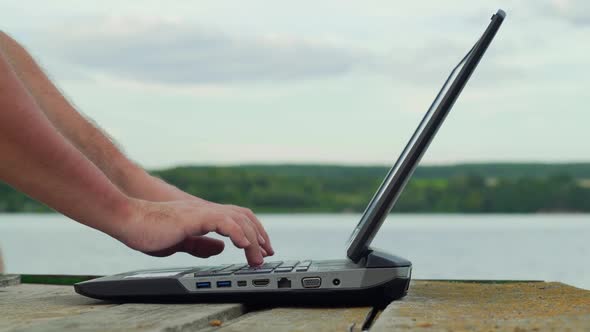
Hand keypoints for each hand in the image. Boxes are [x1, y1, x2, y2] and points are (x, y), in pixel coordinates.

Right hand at [116, 167, 273, 262]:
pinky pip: (223, 221)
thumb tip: (219, 248)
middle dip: (260, 236)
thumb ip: (200, 244)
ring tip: (258, 257)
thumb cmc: (149, 230)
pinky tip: (244, 245)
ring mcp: (202, 212)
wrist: (128, 220)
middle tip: (267, 254)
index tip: (261, 249)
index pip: (238, 219)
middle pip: (244, 217)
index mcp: (205, 217)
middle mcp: (207, 212)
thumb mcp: (181, 241)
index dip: (253, 233)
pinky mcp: (194, 217)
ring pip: (238, 219)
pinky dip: (237, 232)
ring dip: (252, 239)